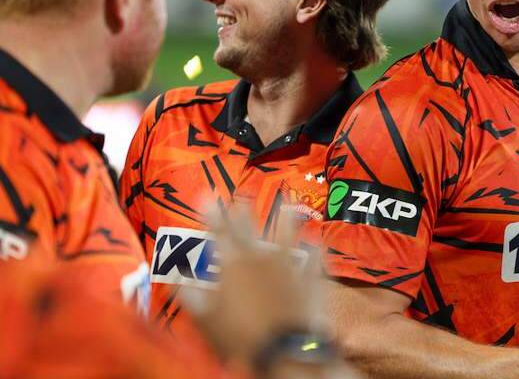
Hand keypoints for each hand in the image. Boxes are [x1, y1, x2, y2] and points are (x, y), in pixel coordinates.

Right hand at [181, 206, 323, 366]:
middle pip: (250, 229)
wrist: (283, 351)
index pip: (219, 232)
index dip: (211, 213)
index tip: (207, 195)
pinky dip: (314, 248)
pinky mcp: (311, 278)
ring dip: (285, 218)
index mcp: (233, 265)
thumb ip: (188, 295)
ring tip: (286, 203)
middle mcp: (261, 258)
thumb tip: (175, 277)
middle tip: (241, 195)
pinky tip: (316, 240)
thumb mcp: (204, 319)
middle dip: (243, 211)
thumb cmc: (239, 336)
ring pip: (287, 234)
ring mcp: (290, 265)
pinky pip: (315, 257)